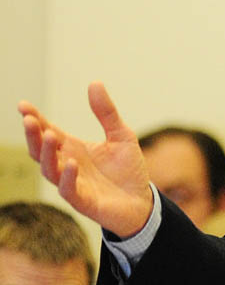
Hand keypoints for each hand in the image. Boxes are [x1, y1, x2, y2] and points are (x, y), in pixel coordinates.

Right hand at [18, 81, 153, 237]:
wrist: (141, 200)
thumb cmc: (128, 169)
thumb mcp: (121, 135)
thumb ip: (107, 112)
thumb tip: (94, 83)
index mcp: (73, 148)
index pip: (48, 132)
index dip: (35, 119)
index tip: (23, 105)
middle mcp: (68, 165)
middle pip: (41, 151)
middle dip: (34, 136)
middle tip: (29, 120)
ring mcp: (73, 184)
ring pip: (50, 170)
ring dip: (47, 154)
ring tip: (50, 135)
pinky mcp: (84, 201)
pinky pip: (69, 190)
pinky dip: (68, 177)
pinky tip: (71, 163)